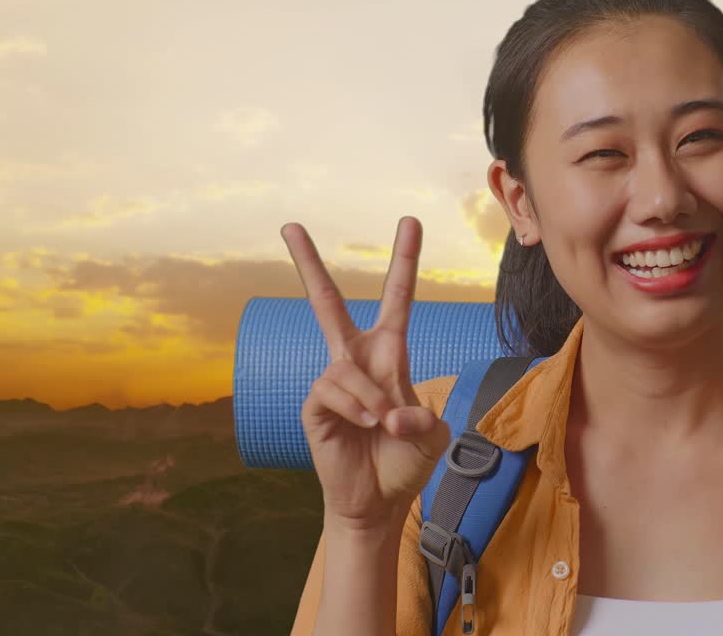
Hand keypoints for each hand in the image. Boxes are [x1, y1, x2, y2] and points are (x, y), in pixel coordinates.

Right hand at [281, 216, 450, 530]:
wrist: (379, 502)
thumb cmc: (406, 463)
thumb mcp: (433, 437)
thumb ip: (424, 418)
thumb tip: (392, 410)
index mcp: (389, 356)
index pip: (396, 300)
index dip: (404, 261)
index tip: (410, 222)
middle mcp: (355, 360)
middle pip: (326, 303)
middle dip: (308, 264)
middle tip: (289, 225)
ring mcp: (332, 382)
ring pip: (346, 370)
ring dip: (372, 400)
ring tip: (386, 426)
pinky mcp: (313, 405)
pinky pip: (332, 391)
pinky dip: (357, 408)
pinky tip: (366, 425)